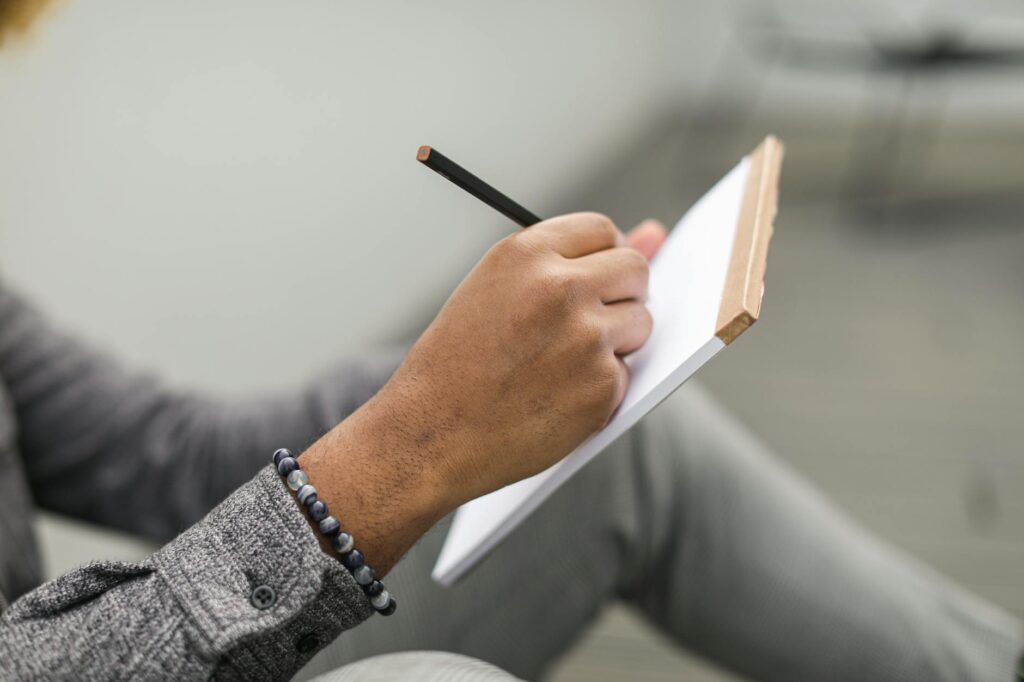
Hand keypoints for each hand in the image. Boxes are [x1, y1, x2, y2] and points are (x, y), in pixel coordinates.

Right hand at [301, 214, 664, 571]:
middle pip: (634, 269)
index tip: (594, 275)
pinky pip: (627, 374)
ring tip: (559, 363)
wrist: (429, 435)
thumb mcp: (498, 290)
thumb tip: (657, 233)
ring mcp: (586, 340)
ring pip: (642, 322)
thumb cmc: (457, 361)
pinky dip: (601, 387)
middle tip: (587, 321)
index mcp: (527, 255)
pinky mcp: (602, 388)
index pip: (601, 230)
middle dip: (623, 293)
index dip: (601, 255)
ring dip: (617, 341)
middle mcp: (562, 289)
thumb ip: (573, 260)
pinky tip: (556, 397)